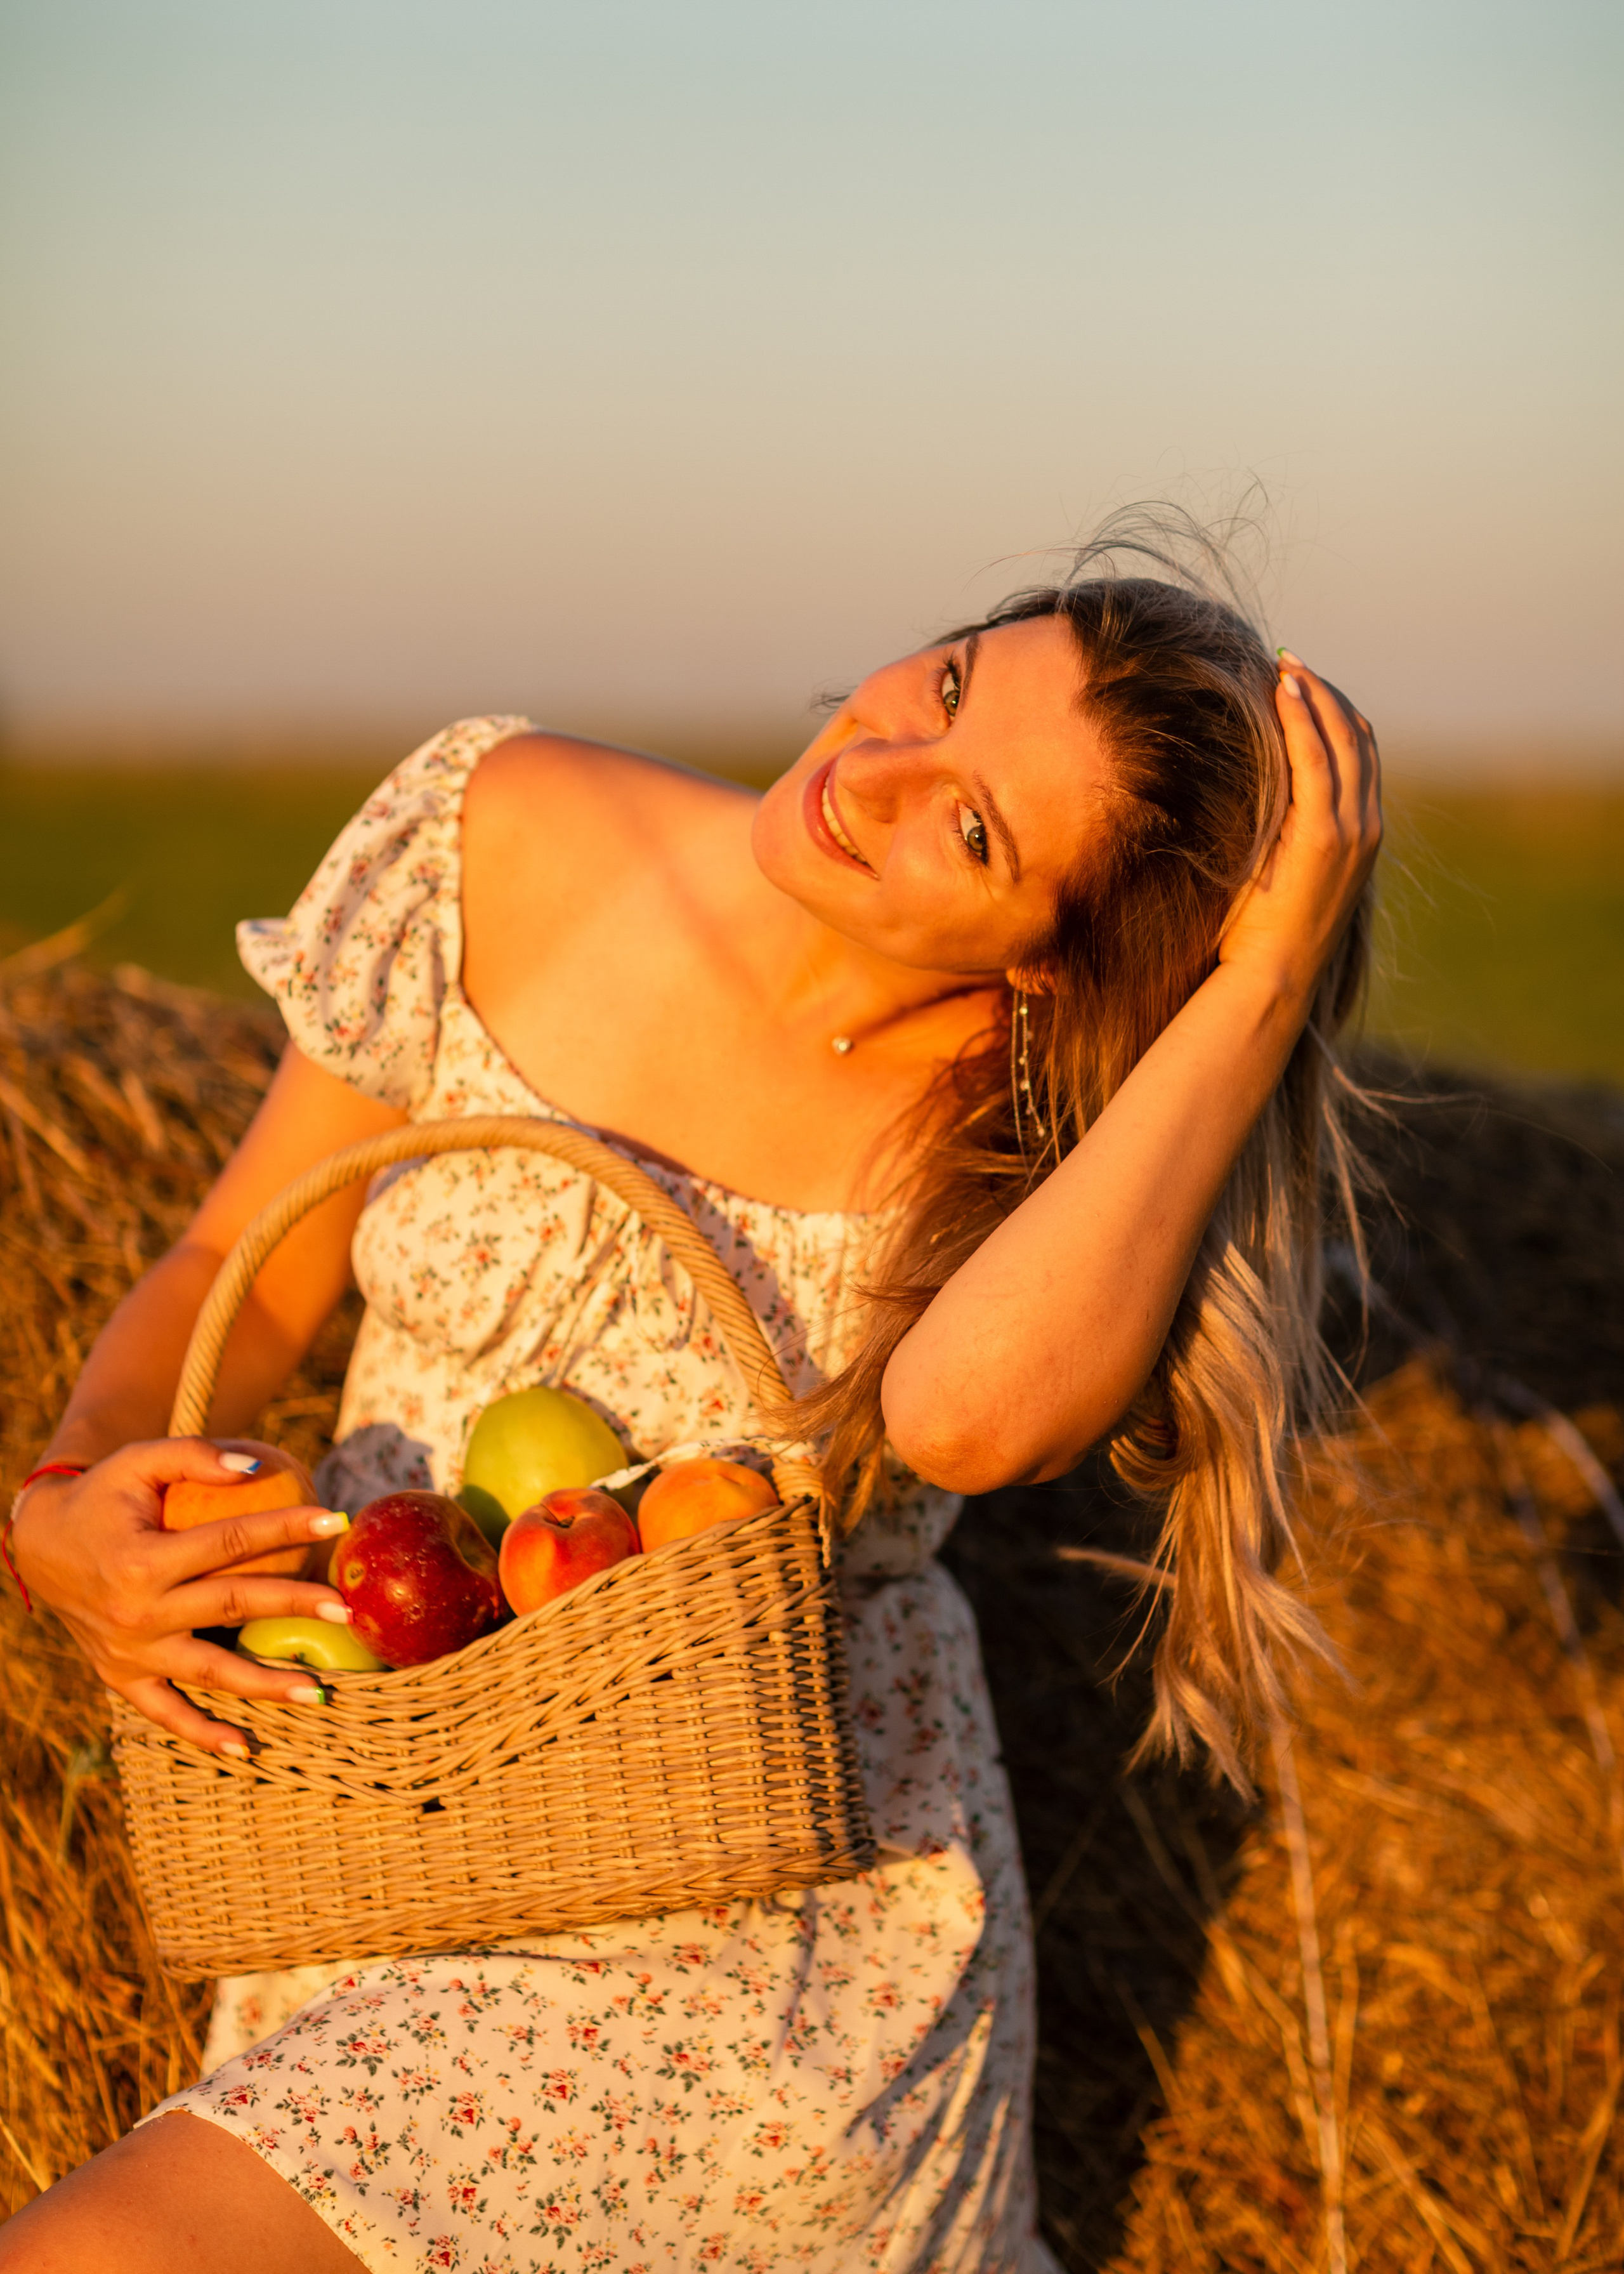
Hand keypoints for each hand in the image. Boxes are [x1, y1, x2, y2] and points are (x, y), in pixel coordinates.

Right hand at [10, 1438, 353, 1757]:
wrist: (41, 1545)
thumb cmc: (103, 1495)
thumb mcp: (139, 1460)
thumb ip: (195, 1456)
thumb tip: (257, 1465)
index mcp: (143, 1561)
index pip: (231, 1541)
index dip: (286, 1527)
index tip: (337, 1521)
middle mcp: (138, 1614)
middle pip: (233, 1606)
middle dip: (294, 1606)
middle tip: (346, 1610)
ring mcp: (130, 1653)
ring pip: (210, 1673)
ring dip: (266, 1685)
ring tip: (318, 1691)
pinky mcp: (121, 1678)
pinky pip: (166, 1713)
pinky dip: (202, 1734)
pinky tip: (245, 1748)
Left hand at [1218, 653, 1381, 1004]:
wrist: (1273, 976)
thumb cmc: (1264, 934)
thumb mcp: (1282, 871)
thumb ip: (1283, 832)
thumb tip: (1252, 797)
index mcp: (1363, 833)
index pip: (1362, 754)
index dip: (1335, 712)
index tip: (1301, 683)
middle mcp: (1367, 826)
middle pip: (1359, 737)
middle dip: (1326, 693)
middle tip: (1290, 661)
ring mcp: (1351, 831)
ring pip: (1343, 740)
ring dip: (1314, 696)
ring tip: (1285, 665)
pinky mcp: (1324, 836)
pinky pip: (1316, 761)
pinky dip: (1301, 719)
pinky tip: (1280, 692)